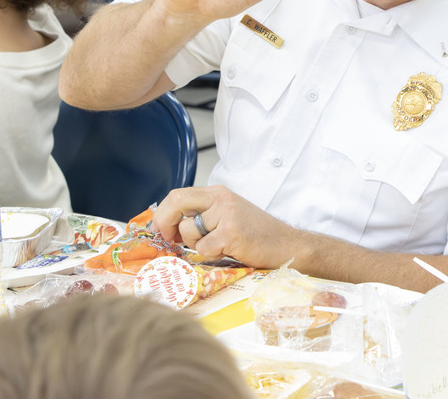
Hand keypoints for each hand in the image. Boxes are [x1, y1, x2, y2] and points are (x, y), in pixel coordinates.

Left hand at [153, 185, 301, 267]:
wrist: (287, 245)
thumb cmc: (257, 235)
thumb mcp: (228, 215)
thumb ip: (202, 215)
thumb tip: (166, 225)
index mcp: (218, 193)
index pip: (178, 195)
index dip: (162, 214)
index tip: (160, 231)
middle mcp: (221, 198)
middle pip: (176, 202)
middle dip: (165, 224)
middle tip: (170, 240)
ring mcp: (227, 214)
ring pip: (189, 232)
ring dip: (198, 246)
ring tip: (219, 245)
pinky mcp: (231, 233)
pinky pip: (203, 249)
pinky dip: (212, 255)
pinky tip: (229, 250)